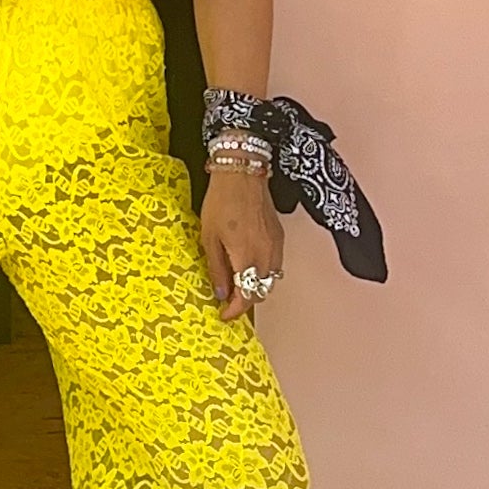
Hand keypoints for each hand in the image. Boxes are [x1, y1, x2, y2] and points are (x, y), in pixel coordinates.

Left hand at [201, 166, 284, 320]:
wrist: (242, 173)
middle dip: (245, 301)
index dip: (235, 311)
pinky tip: (248, 268)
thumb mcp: (209, 237)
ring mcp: (276, 246)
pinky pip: (274, 265)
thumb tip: (221, 293)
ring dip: (255, 288)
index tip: (224, 316)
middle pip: (261, 291)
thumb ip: (217, 268)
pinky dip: (263, 273)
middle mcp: (267, 256)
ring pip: (270, 280)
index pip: (247, 297)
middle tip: (228, 303)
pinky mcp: (279, 237)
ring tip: (236, 287)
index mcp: (248, 258)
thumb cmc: (222, 201)